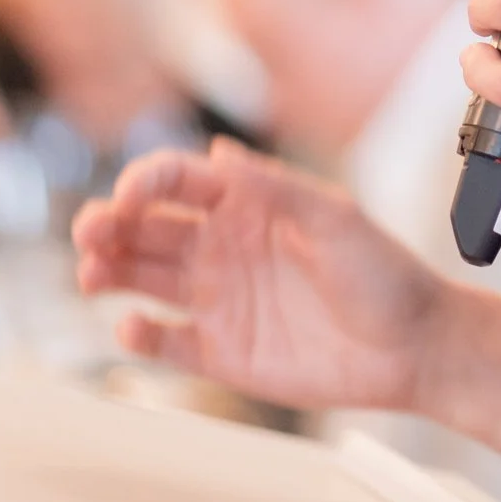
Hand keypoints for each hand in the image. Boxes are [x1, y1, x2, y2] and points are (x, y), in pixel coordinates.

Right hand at [73, 138, 456, 412]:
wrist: (411, 346)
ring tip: (90, 274)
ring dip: (109, 272)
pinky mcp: (220, 351)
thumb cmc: (383, 274)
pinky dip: (139, 335)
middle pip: (147, 228)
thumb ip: (275, 188)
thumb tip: (220, 150)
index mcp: (249, 204)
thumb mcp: (336, 218)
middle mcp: (224, 246)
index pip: (179, 180)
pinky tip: (131, 327)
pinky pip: (166, 341)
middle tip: (88, 233)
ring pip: (142, 279)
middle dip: (109, 224)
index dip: (145, 181)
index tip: (127, 197)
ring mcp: (218, 298)